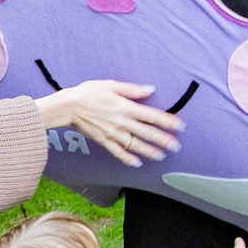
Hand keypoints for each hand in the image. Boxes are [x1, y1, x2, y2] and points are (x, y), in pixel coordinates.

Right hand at [37, 81, 181, 166]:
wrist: (68, 106)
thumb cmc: (88, 92)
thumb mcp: (110, 85)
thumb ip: (132, 89)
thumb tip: (150, 89)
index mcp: (125, 107)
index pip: (151, 115)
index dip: (167, 121)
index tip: (179, 126)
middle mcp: (122, 122)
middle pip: (147, 132)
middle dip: (163, 140)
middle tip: (176, 146)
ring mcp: (113, 133)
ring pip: (135, 145)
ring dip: (150, 151)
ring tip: (161, 156)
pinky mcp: (103, 141)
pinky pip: (118, 152)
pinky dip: (128, 159)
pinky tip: (137, 163)